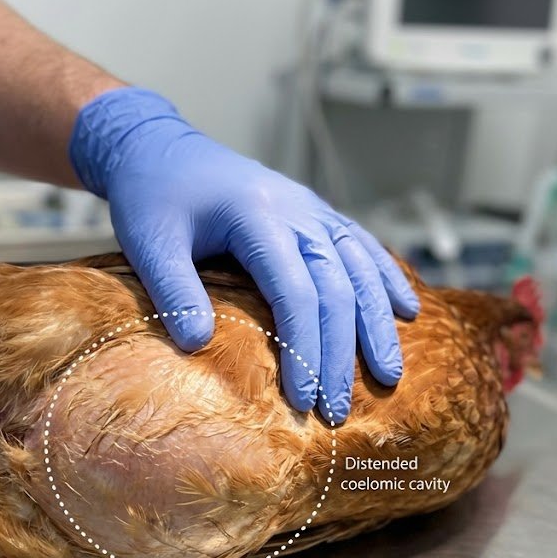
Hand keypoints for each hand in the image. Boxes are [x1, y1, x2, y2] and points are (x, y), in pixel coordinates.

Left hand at [69, 88, 419, 422]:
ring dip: (377, 324)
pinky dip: (387, 278)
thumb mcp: (149, 242)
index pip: (296, 291)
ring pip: (361, 268)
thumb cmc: (151, 196)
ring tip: (389, 376)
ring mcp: (312, 208)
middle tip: (337, 411)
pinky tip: (407, 310)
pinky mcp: (315, 212)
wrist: (158, 146)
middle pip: (337, 287)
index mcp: (257, 215)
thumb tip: (197, 346)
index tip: (302, 399)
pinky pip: (362, 246)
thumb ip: (173, 291)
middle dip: (342, 354)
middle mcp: (296, 209)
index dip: (304, 348)